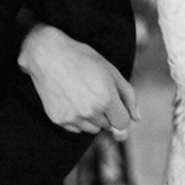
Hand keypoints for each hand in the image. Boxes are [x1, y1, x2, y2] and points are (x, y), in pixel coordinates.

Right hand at [19, 23, 138, 135]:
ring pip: (92, 129)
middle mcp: (90, 111)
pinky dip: (77, 119)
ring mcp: (73, 117)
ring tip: (82, 95)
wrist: (47, 55)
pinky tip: (71, 100)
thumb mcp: (111, 71)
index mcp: (106, 99)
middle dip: (107, 114)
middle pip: (108, 126)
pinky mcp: (59, 120)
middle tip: (95, 92)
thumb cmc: (82, 59)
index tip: (115, 105)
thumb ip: (128, 96)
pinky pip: (76, 128)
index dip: (121, 114)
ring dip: (92, 118)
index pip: (123, 123)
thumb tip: (137, 119)